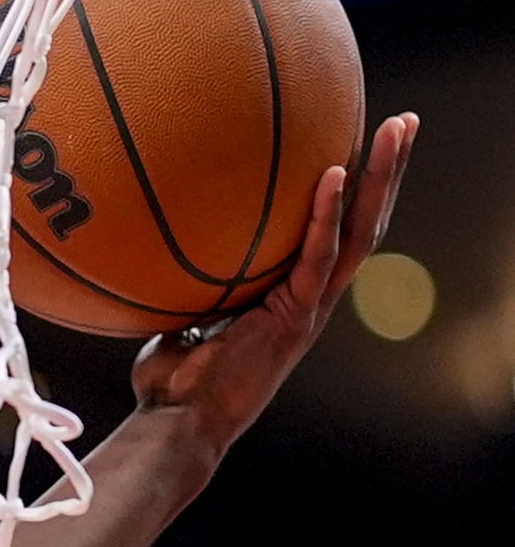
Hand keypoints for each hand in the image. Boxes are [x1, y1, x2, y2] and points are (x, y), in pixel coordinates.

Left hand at [132, 112, 418, 450]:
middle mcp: (311, 294)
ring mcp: (310, 307)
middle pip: (363, 221)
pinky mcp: (297, 317)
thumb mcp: (174, 314)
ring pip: (359, 231)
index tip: (359, 138)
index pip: (334, 228)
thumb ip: (176, 280)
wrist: (179, 425)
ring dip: (381, 178)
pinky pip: (317, 258)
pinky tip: (335, 173)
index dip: (353, 188)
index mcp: (291, 291)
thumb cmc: (171, 380)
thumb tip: (143, 239)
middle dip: (387, 170)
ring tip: (396, 128)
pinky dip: (326, 216)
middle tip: (403, 121)